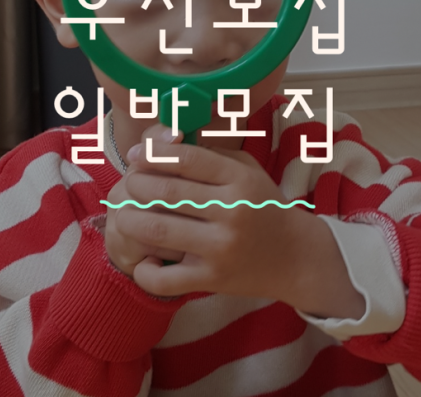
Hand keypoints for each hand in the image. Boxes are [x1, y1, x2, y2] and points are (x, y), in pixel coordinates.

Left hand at [117, 123, 308, 299]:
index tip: (136, 155)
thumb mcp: (246, 169)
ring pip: (157, 230)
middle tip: (130, 183)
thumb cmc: (262, 205)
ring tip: (124, 215)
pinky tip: (144, 260)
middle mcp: (231, 211)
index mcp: (239, 179)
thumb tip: (162, 141)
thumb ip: (209, 154)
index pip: (186, 159)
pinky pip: (165, 279)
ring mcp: (221, 248)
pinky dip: (145, 271)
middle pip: (166, 192)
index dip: (153, 153)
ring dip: (130, 220)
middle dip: (137, 184)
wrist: (295, 256)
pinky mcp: (213, 279)